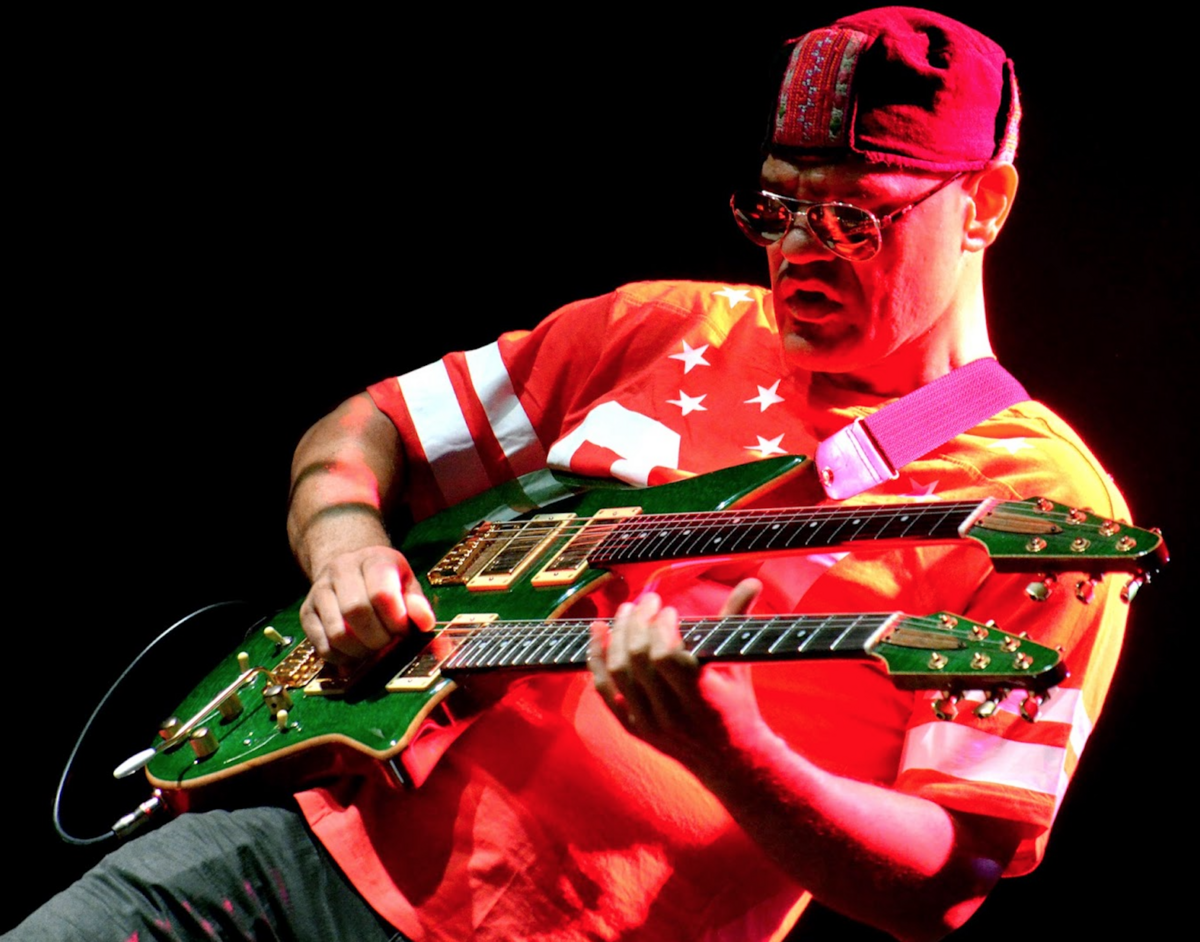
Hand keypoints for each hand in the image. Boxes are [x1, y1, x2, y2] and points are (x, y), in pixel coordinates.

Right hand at [299, 545, 434, 663]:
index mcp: (373, 559)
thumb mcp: (407, 585)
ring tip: (374, 651)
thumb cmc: (385, 582)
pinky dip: (342, 659)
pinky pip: (322, 646)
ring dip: (360, 652)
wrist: (350, 570)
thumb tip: (426, 623)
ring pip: (337, 633)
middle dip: (378, 639)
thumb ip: (417, 604)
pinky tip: (355, 656)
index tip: (404, 632)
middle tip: (389, 645)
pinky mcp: (306, 612)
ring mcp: (319, 591)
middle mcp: (341, 570)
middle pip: (356, 612)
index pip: (381, 594)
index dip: (395, 621)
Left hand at [588, 578, 770, 769]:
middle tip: (646, 601)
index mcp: (700, 697)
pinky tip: (598, 632)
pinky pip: (604, 691)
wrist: (729, 759)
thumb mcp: (737, 663)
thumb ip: (737, 619)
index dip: (662, 628)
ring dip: (617, 635)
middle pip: (638, 660)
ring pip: (619, 672)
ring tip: (626, 611)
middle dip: (638, 623)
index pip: (666, 656)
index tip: (669, 610)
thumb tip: (751, 581)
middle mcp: (671, 714)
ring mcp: (648, 723)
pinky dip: (597, 660)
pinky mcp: (633, 728)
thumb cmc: (736, 704)